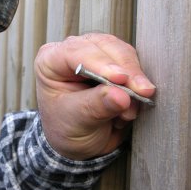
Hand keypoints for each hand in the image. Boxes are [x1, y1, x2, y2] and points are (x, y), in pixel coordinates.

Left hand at [34, 33, 154, 159]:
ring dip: (133, 80)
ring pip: (123, 53)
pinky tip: (131, 107)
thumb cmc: (65, 128)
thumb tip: (121, 96)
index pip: (75, 52)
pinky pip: (133, 65)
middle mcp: (72, 51)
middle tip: (140, 92)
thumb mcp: (75, 121)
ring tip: (130, 110)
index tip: (121, 79)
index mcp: (50, 61)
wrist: (78, 142)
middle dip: (126, 70)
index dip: (101, 63)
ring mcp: (95, 54)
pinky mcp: (115, 63)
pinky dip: (137, 85)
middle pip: (104, 47)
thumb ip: (96, 107)